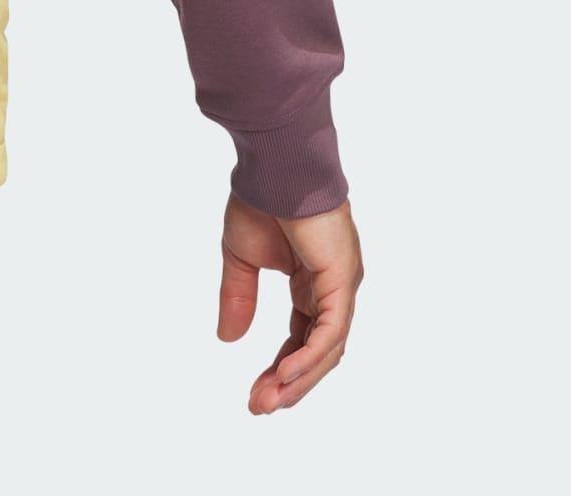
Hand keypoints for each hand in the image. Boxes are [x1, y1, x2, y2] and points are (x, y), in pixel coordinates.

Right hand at [216, 192, 362, 413]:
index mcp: (312, 281)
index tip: (254, 393)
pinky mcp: (342, 281)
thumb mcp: (241, 257)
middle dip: (288, 384)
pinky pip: (330, 331)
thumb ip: (239, 297)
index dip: (280, 368)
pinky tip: (285, 374)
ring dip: (298, 380)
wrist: (274, 164)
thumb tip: (228, 340)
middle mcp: (334, 289)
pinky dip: (309, 357)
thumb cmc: (260, 197)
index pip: (302, 338)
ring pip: (327, 350)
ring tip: (268, 401)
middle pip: (317, 352)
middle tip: (258, 407)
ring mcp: (342, 286)